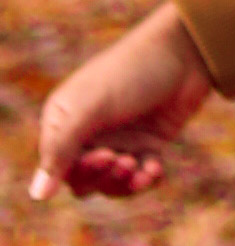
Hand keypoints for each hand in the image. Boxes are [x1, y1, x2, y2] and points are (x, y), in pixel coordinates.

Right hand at [32, 1, 213, 201]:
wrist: (187, 50)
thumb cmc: (133, 71)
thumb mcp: (93, 106)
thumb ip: (62, 147)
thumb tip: (37, 195)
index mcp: (64, 119)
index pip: (58, 167)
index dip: (80, 170)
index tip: (106, 155)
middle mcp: (88, 132)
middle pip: (83, 180)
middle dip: (104, 178)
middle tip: (126, 160)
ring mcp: (118, 139)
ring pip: (110, 183)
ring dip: (125, 183)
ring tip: (144, 169)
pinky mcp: (146, 144)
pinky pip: (138, 177)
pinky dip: (146, 179)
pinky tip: (156, 170)